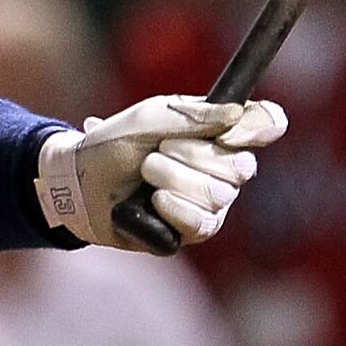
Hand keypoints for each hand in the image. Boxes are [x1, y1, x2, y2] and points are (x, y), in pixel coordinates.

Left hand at [36, 95, 286, 249]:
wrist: (78, 181)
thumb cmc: (112, 144)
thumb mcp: (150, 117)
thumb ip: (195, 114)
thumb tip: (237, 115)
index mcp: (218, 131)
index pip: (266, 124)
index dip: (260, 126)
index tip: (234, 129)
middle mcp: (223, 168)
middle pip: (240, 165)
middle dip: (189, 156)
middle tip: (154, 154)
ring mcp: (212, 202)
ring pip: (218, 195)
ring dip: (172, 180)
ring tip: (145, 175)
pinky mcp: (193, 231)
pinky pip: (201, 223)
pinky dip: (172, 209)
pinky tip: (152, 202)